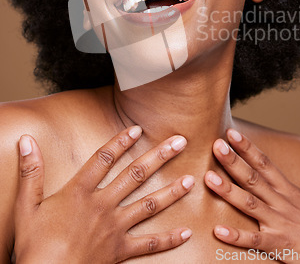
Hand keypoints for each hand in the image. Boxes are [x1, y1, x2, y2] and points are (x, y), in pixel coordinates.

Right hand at [14, 127, 193, 262]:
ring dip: (172, 191)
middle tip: (180, 142)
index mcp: (80, 192)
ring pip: (149, 205)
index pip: (103, 159)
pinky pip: (149, 245)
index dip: (121, 142)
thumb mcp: (26, 206)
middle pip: (135, 175)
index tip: (138, 129)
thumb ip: (31, 172)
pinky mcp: (121, 251)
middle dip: (160, 156)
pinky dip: (168, 239)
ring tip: (191, 179)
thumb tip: (26, 142)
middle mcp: (103, 205)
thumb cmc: (34, 246)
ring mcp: (115, 228)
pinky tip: (185, 232)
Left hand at [205, 129, 299, 262]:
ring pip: (250, 204)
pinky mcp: (281, 245)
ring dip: (228, 191)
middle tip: (216, 145)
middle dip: (233, 161)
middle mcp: (282, 203)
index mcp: (290, 191)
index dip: (247, 147)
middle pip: (253, 178)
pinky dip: (237, 236)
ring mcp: (280, 223)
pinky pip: (255, 240)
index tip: (231, 132)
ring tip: (209, 178)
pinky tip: (218, 230)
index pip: (265, 163)